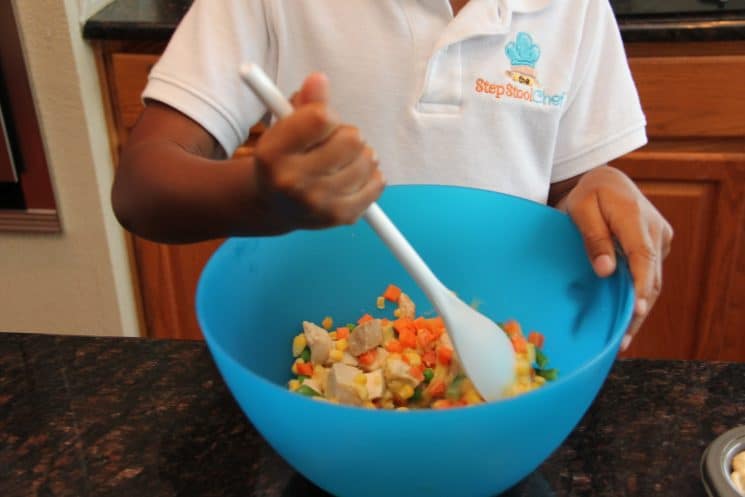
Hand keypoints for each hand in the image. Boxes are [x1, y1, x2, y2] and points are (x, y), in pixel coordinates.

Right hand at [253, 73, 384, 230]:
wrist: (276, 206)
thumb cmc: (285, 157)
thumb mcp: (285, 127)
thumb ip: (304, 102)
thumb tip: (320, 80)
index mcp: (273, 153)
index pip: (322, 117)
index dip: (328, 115)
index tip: (321, 123)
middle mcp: (292, 182)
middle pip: (352, 139)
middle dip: (347, 136)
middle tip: (334, 145)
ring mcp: (318, 203)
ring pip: (368, 160)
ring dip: (361, 155)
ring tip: (344, 161)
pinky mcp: (341, 217)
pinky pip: (378, 183)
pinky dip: (372, 175)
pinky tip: (354, 176)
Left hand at [557, 166, 672, 350]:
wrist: (606, 180)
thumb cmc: (588, 193)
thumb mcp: (580, 208)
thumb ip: (593, 237)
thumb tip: (606, 270)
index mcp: (635, 217)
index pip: (643, 257)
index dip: (640, 287)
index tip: (637, 311)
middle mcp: (655, 230)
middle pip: (651, 276)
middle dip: (638, 310)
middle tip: (620, 340)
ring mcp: (660, 239)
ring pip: (654, 280)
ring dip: (639, 309)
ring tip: (621, 339)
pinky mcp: (657, 246)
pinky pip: (650, 275)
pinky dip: (639, 297)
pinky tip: (625, 319)